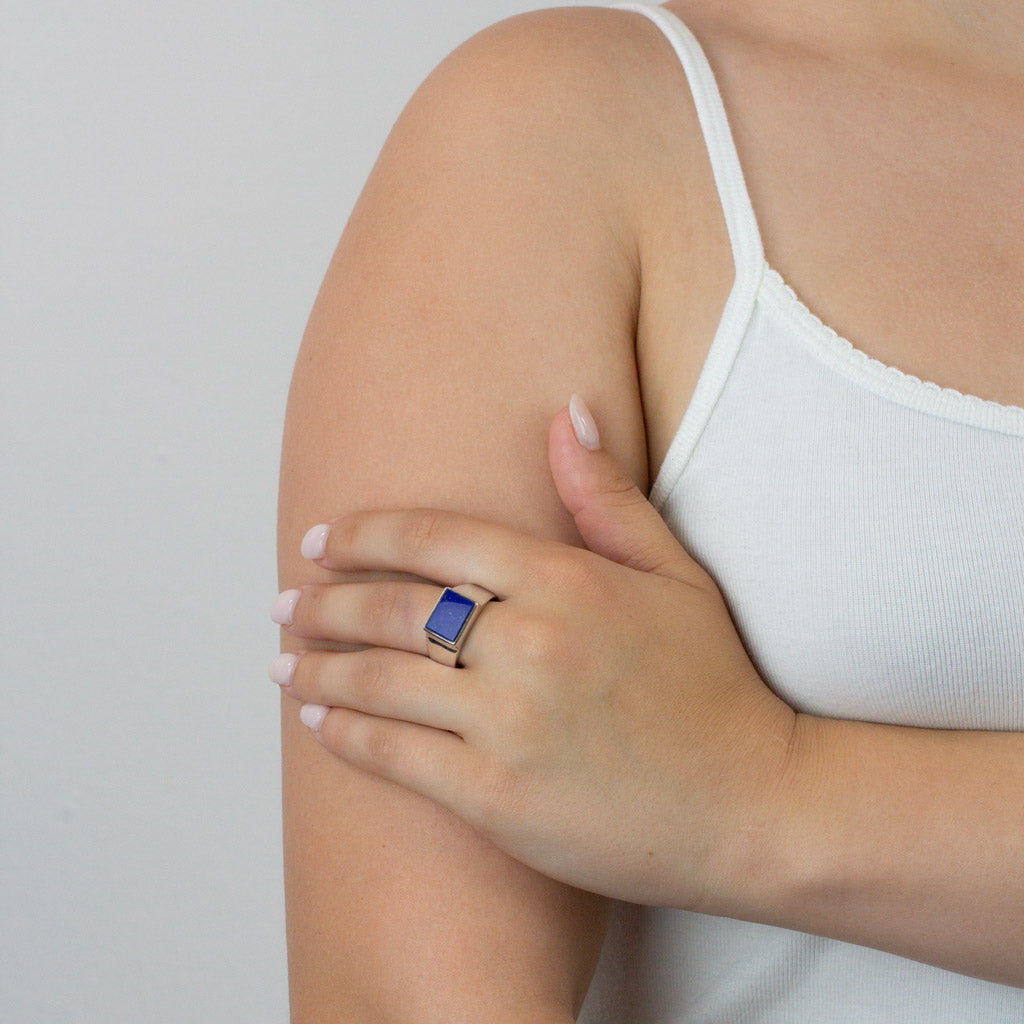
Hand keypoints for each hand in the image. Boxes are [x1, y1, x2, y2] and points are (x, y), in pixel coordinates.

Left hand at [270, 397, 796, 912]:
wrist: (756, 806)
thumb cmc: (715, 686)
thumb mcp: (676, 575)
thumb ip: (608, 496)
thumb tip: (567, 410)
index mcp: (568, 581)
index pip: (435, 539)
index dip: (364, 536)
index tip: (320, 542)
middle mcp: (531, 644)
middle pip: (394, 610)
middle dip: (323, 603)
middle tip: (283, 603)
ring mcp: (510, 724)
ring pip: (380, 682)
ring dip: (316, 669)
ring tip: (282, 661)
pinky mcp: (498, 797)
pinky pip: (396, 757)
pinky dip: (345, 735)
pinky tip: (317, 722)